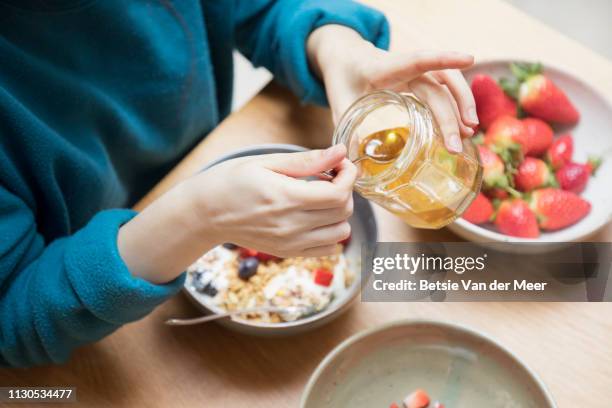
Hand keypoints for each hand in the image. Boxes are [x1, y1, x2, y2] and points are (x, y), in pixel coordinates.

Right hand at [118, 145, 355, 283]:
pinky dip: (331, 233)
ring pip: (341, 232)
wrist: (206, 213)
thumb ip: (306, 161)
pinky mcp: (288, 253)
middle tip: (330, 176)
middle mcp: (290, 225)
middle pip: (343, 212)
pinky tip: (316, 217)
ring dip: (340, 212)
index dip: (349, 175)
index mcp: (285, 198)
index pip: (338, 193)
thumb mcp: (266, 162)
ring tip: (322, 197)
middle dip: (345, 190)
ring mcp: (290, 243)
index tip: (340, 163)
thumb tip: (340, 152)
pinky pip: (328, 249)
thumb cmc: (232, 181)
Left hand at [307, 25, 478, 152]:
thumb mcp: (338, 103)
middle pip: (436, 85)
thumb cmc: (342, 79)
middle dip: (449, 115)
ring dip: (460, 108)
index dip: (442, 59)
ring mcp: (414, 73)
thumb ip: (346, 130)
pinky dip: (453, 109)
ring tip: (469, 135)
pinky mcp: (419, 81)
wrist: (346, 59)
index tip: (469, 59)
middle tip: (456, 146)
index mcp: (382, 67)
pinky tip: (460, 129)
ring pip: (445, 85)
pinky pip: (441, 91)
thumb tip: (353, 165)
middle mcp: (404, 67)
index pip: (416, 60)